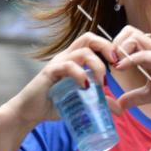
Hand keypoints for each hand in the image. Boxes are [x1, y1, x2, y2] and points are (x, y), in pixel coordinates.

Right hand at [7, 32, 122, 126]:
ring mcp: (58, 63)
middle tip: (115, 65)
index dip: (108, 47)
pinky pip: (67, 66)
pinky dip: (80, 75)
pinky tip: (85, 87)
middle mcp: (67, 57)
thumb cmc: (55, 105)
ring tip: (101, 84)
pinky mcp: (50, 72)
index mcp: (75, 59)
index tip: (119, 63)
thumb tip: (120, 110)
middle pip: (89, 38)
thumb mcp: (82, 103)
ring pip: (82, 52)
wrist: (31, 112)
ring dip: (96, 66)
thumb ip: (100, 102)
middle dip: (106, 47)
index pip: (93, 43)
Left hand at [109, 26, 150, 108]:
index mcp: (149, 54)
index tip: (109, 64)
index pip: (127, 38)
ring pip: (134, 37)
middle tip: (110, 62)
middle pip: (127, 31)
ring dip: (120, 49)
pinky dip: (130, 59)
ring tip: (116, 65)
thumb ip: (136, 97)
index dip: (114, 48)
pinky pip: (144, 53)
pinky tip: (121, 69)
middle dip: (114, 44)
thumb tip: (120, 104)